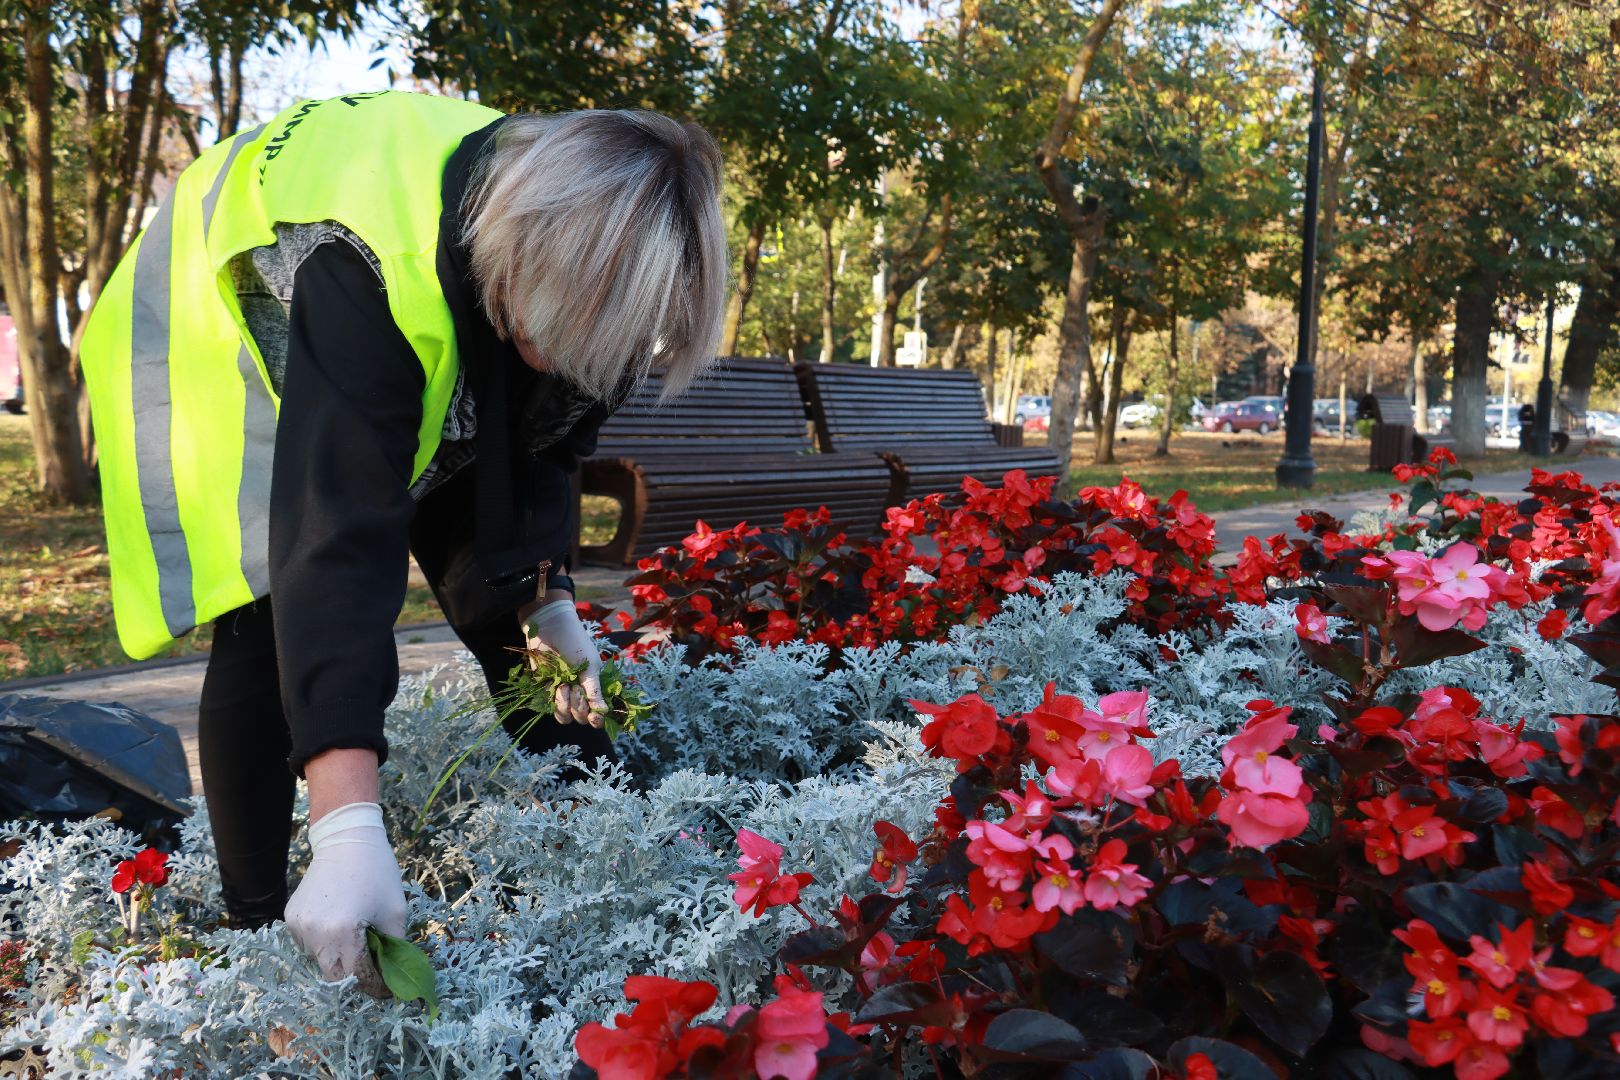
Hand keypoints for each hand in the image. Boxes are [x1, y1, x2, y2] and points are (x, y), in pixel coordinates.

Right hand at [284, 801, 406, 995]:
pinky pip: (308, 943)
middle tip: (373, 972)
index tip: (387, 991)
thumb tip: (395, 976)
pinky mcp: (291, 918)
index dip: (374, 987)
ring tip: (356, 939)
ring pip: (319, 960)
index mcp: (342, 932)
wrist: (346, 840)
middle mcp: (314, 933)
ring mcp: (298, 926)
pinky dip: (324, 943)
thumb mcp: (396, 911)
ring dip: (338, 959)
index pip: (356, 977)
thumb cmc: (377, 873)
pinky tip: (338, 924)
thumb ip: (395, 948)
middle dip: (355, 977)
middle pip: (334, 975)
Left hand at [523, 596, 606, 726]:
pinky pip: (550, 707)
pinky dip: (554, 699)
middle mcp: (579, 693)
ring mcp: (562, 693)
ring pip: (565, 717)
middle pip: (580, 718)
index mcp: (593, 687)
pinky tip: (556, 684)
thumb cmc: (576, 644)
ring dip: (565, 705)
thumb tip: (604, 714)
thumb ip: (594, 692)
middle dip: (579, 707)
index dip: (596, 719)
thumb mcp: (590, 668)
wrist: (551, 629)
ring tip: (564, 686)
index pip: (597, 713)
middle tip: (576, 688)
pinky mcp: (545, 690)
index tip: (594, 718)